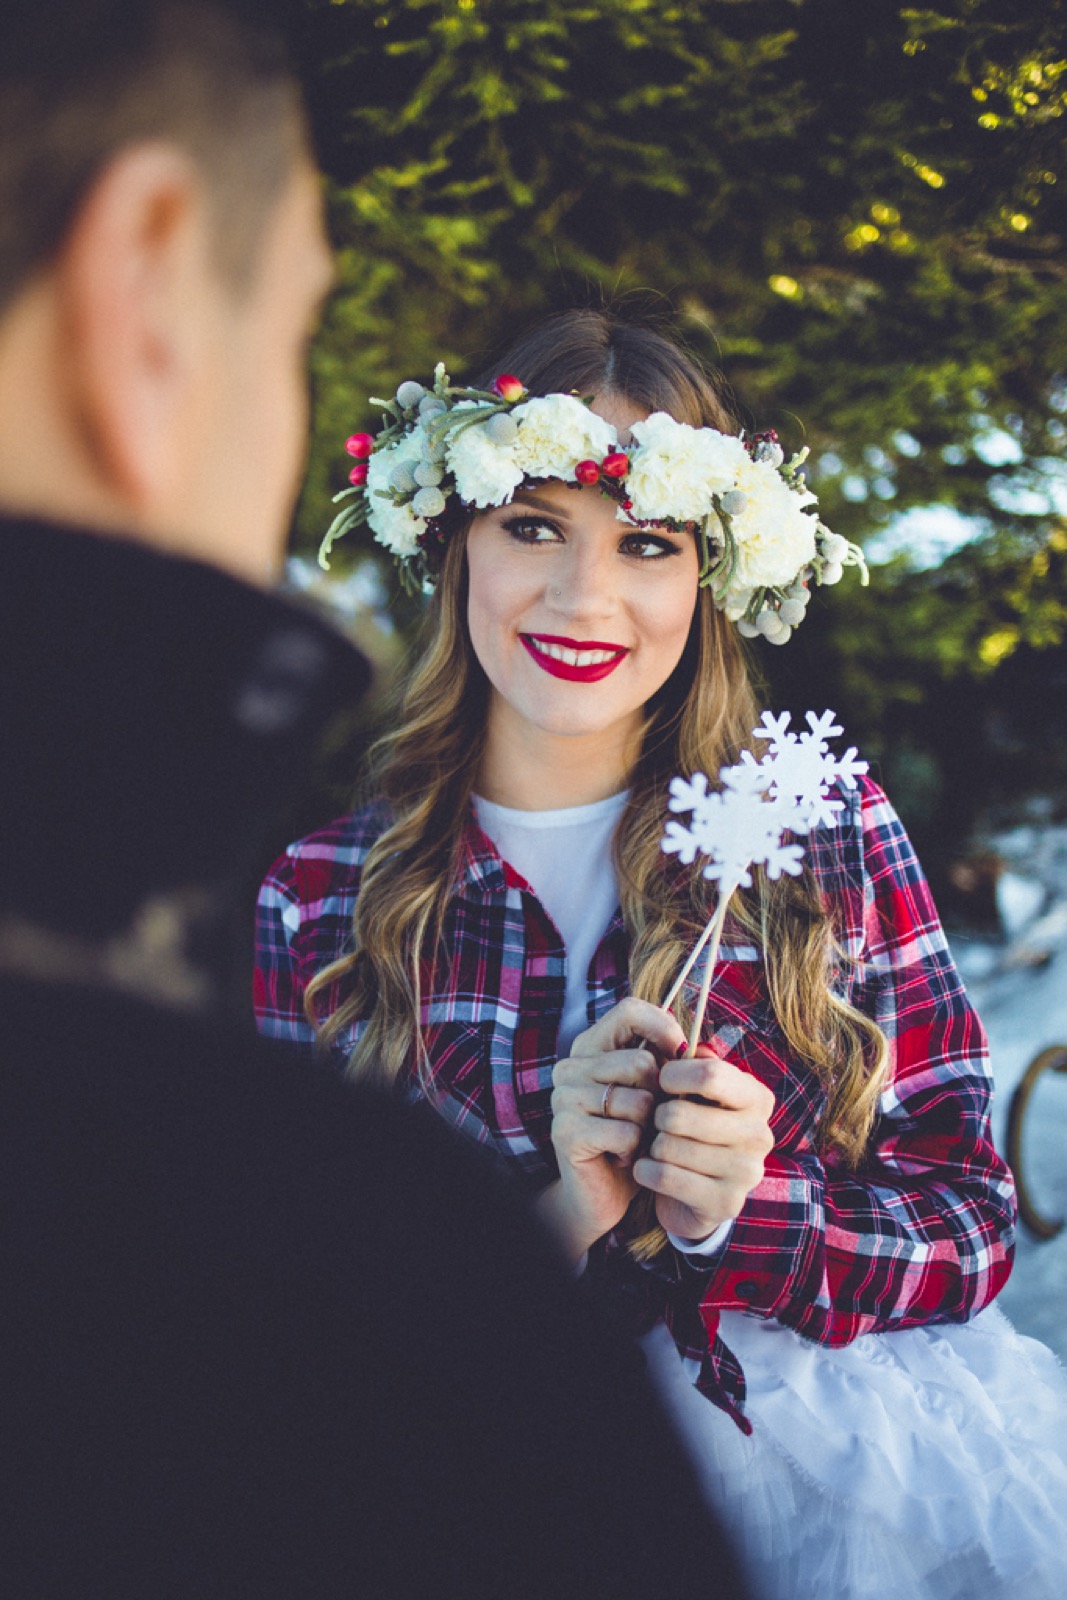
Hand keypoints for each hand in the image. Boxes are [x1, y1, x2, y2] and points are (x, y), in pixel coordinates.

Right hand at [544, 997, 686, 1262]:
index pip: (629, 1010)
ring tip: (635, 1138)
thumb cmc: (634, 1135)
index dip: (662, 1028)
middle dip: (659, 1095)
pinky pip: (625, 1132)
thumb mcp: (654, 1093)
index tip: (680, 1054)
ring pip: (637, 1100)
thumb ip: (670, 1064)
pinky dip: (634, 1149)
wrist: (603, 1191)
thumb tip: (701, 1051)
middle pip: (641, 1061)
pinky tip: (624, 1157)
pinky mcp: (566, 1132)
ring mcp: (564, 1098)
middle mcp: (571, 1066)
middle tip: (649, 1117)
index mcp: (591, 1046)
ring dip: (647, 1127)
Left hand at [633, 1045, 774, 1243]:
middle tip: (658, 1122)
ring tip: (657, 1147)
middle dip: (657, 1116)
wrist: (696, 1193)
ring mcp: (747, 1173)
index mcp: (757, 1098)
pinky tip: (649, 1169)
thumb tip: (690, 1045)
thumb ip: (695, 1065)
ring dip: (651, 1146)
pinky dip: (645, 1170)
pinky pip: (664, 1176)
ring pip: (668, 1147)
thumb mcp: (698, 1094)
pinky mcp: (724, 1203)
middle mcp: (760, 1134)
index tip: (662, 1080)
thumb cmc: (693, 1130)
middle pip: (680, 1114)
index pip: (709, 1073)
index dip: (673, 1074)